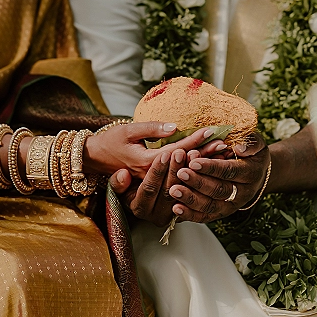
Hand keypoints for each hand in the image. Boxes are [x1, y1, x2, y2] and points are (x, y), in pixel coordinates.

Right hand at [84, 122, 216, 178]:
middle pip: (184, 166)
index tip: (211, 130)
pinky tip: (206, 167)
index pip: (176, 150)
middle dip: (204, 155)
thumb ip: (151, 128)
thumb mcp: (128, 130)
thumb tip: (174, 126)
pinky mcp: (152, 189)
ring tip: (220, 155)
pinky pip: (176, 184)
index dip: (194, 140)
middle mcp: (150, 176)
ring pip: (182, 177)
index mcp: (145, 162)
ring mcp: (151, 185)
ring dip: (201, 166)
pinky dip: (192, 175)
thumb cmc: (110, 142)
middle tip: (223, 144)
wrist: (93, 159)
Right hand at [108, 140, 227, 225]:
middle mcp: (156, 215)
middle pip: (172, 189)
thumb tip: (123, 175)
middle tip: (189, 150)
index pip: (150, 188)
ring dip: (197, 170)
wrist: (132, 181)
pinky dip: (205, 173)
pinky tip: (214, 158)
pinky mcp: (186, 208)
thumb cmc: (124, 173)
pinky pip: (197, 189)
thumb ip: (118, 180)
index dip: (158, 170)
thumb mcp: (116, 178)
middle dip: (181, 168)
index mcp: (138, 207)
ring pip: (187, 189)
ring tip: (203, 151)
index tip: (166, 153)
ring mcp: (173, 214)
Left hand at [168, 132, 269, 222]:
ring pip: (210, 205)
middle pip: (218, 190)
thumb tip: (240, 147)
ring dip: (191, 199)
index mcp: (250, 173)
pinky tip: (176, 209)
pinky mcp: (220, 213)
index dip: (212, 168)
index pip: (229, 171)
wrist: (254, 172)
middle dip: (198, 182)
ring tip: (174, 190)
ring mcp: (230, 205)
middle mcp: (242, 193)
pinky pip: (205, 216)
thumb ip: (250, 142)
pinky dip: (190, 214)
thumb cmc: (250, 152)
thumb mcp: (255, 143)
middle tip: (180, 173)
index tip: (194, 162)